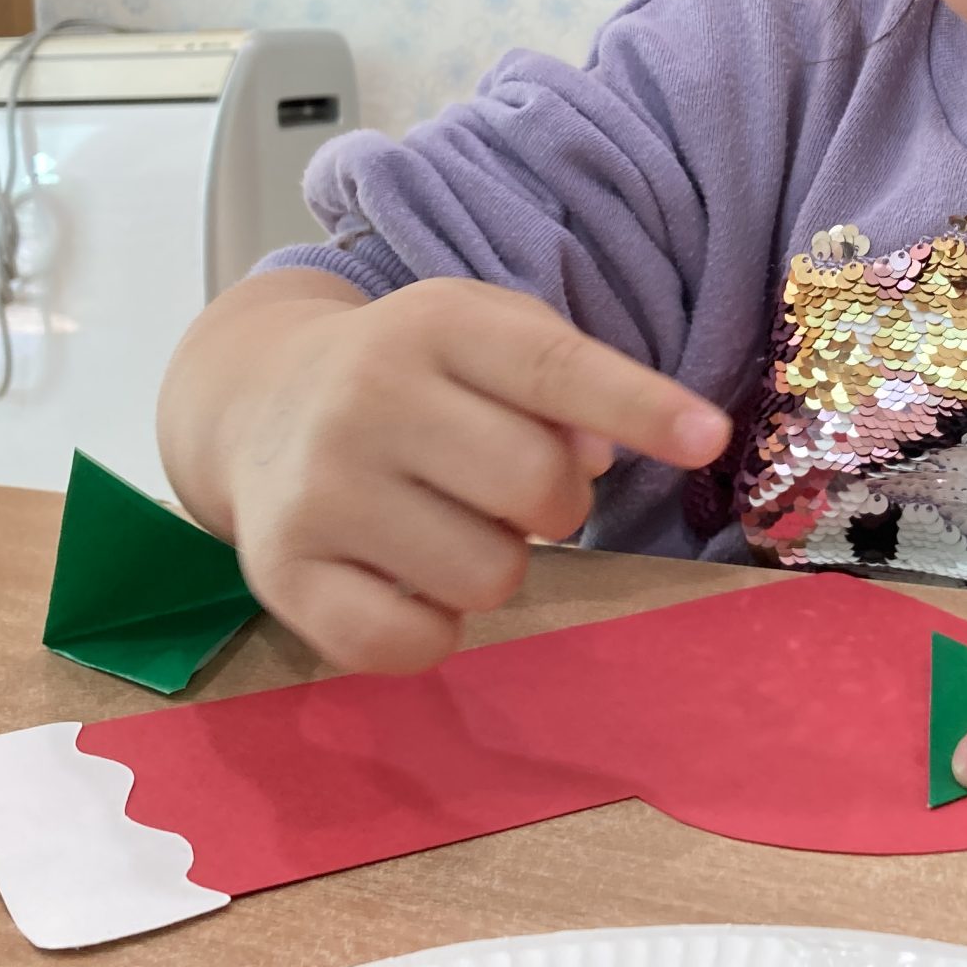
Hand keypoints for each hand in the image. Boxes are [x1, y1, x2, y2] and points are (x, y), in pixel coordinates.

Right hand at [208, 276, 730, 674]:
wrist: (256, 399)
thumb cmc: (408, 371)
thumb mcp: (484, 334)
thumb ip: (566, 376)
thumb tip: (604, 454)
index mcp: (434, 323)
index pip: (555, 367)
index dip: (641, 406)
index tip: (710, 438)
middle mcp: (368, 396)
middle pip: (537, 485)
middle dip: (557, 503)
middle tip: (513, 488)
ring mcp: (320, 489)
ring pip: (489, 575)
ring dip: (496, 563)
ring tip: (448, 522)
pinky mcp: (282, 574)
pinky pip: (412, 643)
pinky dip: (435, 629)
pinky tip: (409, 579)